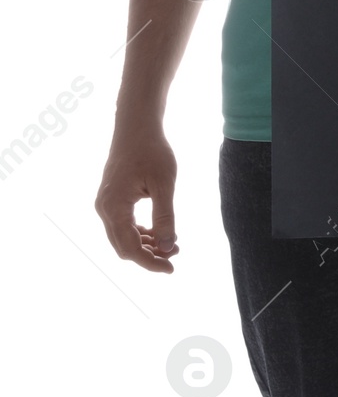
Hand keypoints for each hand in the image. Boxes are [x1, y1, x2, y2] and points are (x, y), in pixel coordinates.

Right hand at [95, 123, 179, 273]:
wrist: (137, 128)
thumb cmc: (152, 152)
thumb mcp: (164, 185)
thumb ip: (165, 217)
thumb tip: (167, 247)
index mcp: (114, 208)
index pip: (130, 248)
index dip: (150, 262)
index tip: (171, 268)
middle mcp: (104, 210)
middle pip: (123, 247)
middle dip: (149, 255)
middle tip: (175, 256)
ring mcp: (106, 205)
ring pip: (122, 237)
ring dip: (146, 245)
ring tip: (172, 245)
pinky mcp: (112, 200)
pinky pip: (123, 225)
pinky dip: (140, 232)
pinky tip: (160, 233)